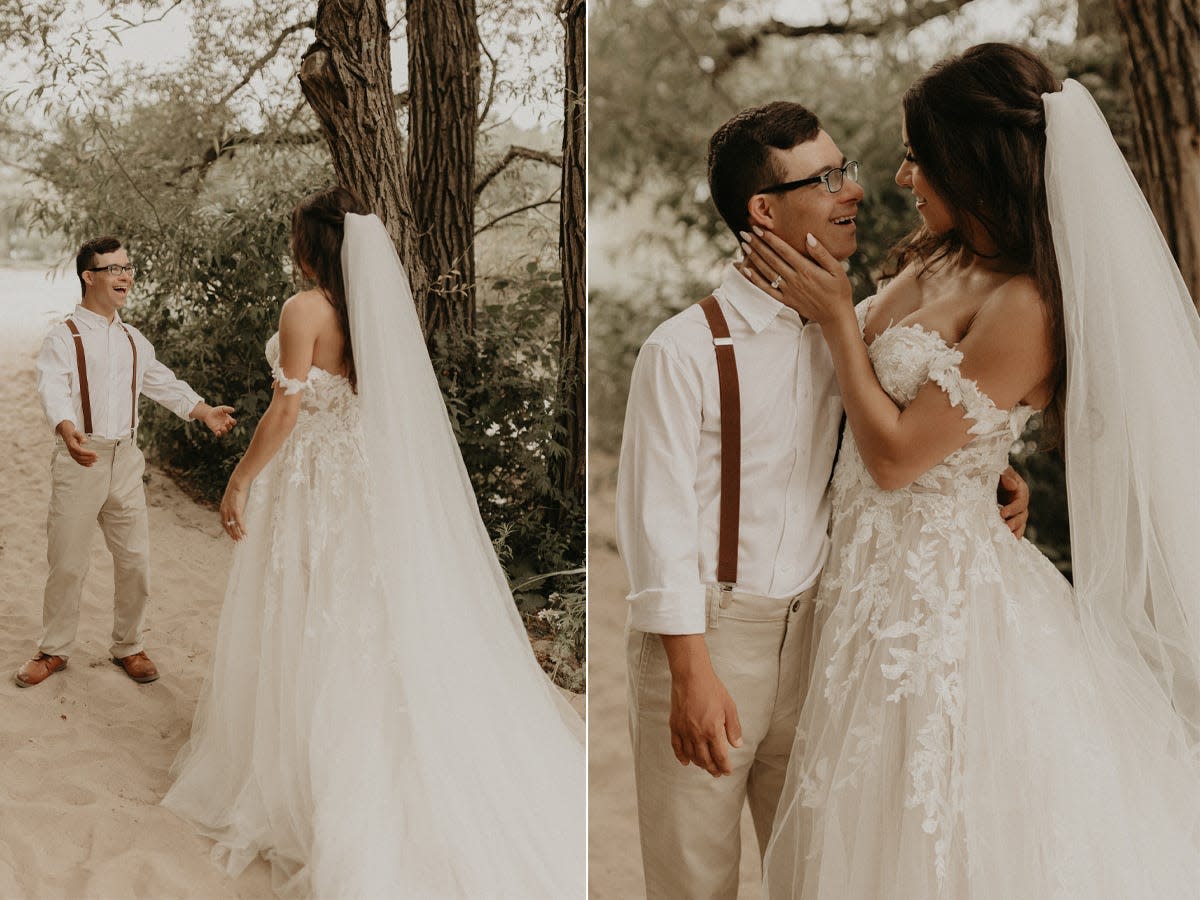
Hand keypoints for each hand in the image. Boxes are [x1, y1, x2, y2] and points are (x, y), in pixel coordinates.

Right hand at [57, 421, 97, 466]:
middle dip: (89, 458)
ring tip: (95, 460)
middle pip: (80, 457)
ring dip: (88, 462)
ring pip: (80, 460)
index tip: (95, 453)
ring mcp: (72, 454)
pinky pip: (79, 462)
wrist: (67, 436)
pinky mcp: (74, 456)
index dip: (88, 453)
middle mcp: (72, 451)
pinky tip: (90, 464)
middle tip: (97, 457)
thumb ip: (81, 437)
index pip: (80, 451)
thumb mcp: (77, 433)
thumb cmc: (73, 435)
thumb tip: (85, 441)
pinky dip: (85, 464)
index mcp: (72, 446)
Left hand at [204, 405, 236, 436]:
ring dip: (224, 430)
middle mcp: (226, 425)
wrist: (208, 414)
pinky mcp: (216, 430)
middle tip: (226, 422)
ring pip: (225, 431)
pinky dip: (219, 434)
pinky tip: (218, 432)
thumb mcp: (222, 408)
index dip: (233, 422)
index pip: (233, 422)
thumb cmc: (216, 411)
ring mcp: (221, 428)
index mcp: (229, 420)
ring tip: (223, 428)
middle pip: (229, 427)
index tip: (229, 420)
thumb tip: (233, 410)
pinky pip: (218, 434)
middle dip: (228, 425)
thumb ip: (227, 409)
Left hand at [219, 478, 247, 540]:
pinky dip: (241, 528)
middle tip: (236, 540)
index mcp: (222, 509)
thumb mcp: (232, 499)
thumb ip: (233, 505)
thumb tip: (237, 507)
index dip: (228, 530)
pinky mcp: (236, 510)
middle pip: (227, 526)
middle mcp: (224, 511)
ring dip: (237, 533)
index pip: (224, 523)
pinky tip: (245, 533)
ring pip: (232, 526)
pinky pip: (239, 522)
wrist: (237, 482)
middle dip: (232, 534)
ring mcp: (230, 511)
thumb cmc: (236, 489)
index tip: (232, 535)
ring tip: (241, 538)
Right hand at [664, 644, 743, 776]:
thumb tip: (736, 745)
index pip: (720, 756)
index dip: (725, 766)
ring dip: (699, 764)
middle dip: (713, 769)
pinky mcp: (675, 726)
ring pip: (691, 755)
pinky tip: (686, 762)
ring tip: (706, 767)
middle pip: (705, 759)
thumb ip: (733, 728)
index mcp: (713, 730)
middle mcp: (697, 734)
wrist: (691, 676)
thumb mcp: (729, 707)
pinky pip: (677, 746)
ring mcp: (684, 731)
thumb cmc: (712, 689)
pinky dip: (681, 756)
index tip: (727, 771)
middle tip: (718, 773)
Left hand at [737, 227, 853, 327]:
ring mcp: (788, 291)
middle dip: (758, 245)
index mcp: (806, 269)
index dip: (770, 239)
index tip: (759, 229)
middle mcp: (794, 280)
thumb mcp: (836, 269)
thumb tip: (808, 236)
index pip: (784, 250)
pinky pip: (767, 290)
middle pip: (772, 259)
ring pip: (767, 272)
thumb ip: (821, 253)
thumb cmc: (839, 289)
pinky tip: (746, 271)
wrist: (835, 315)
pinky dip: (755, 280)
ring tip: (744, 246)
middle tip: (745, 233)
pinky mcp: (786, 300)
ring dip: (754, 258)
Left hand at [998, 466, 1029, 538]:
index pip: (1021, 502)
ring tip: (1008, 538)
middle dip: (1015, 523)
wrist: (984, 476)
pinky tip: (1007, 542)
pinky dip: (1011, 534)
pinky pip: (1013, 527)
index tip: (1002, 514)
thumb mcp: (998, 470)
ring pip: (1020, 523)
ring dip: (1015, 531)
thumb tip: (1013, 485)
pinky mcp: (1008, 517)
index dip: (1013, 509)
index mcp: (1020, 490)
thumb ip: (1005, 475)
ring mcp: (1015, 511)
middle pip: (1022, 515)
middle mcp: (1020, 501)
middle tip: (1006, 528)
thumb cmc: (991, 471)